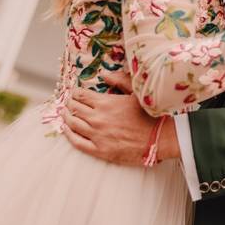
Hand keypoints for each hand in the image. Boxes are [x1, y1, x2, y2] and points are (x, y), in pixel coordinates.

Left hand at [60, 78, 178, 165]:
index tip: (75, 92)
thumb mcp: (136, 92)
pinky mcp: (99, 150)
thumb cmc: (150, 114)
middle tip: (69, 102)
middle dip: (70, 103)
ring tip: (65, 113)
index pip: (81, 95)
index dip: (75, 92)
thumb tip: (104, 74)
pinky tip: (66, 130)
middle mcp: (98, 118)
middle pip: (74, 108)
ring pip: (73, 124)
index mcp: (106, 103)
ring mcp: (97, 135)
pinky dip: (69, 135)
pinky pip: (77, 142)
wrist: (159, 138)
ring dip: (66, 117)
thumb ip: (120, 80)